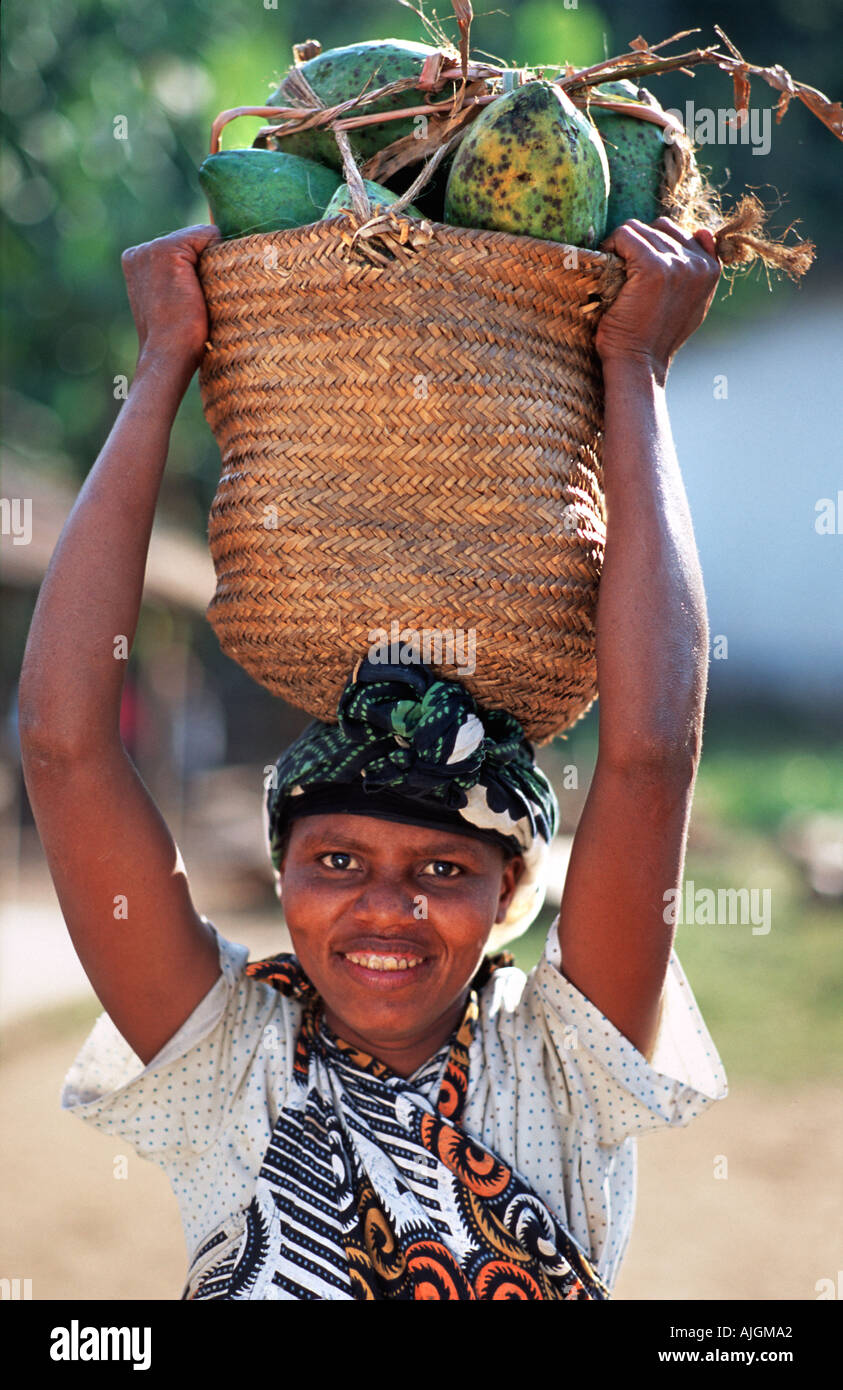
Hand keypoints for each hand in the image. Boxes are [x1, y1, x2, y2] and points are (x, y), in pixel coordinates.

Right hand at [121, 224, 220, 377]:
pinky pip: (208, 235)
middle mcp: (140, 251)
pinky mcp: (168, 250)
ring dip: (209, 263)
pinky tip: (204, 284)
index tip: (188, 300)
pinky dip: (216, 254)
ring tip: (196, 296)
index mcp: (136, 262)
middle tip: (193, 301)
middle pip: (192, 242)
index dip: (196, 270)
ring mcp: (152, 248)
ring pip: (200, 239)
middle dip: (202, 265)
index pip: (182, 248)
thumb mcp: (173, 302)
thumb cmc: (176, 339)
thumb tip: (214, 259)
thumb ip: (181, 278)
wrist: (167, 355)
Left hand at [595, 218, 720, 383]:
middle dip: (637, 244)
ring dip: (622, 246)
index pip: (677, 232)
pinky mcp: (654, 267)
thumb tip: (703, 232)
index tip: (638, 271)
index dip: (652, 246)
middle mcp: (698, 264)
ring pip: (639, 229)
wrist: (640, 363)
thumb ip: (699, 271)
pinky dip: (611, 246)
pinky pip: (625, 235)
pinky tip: (608, 267)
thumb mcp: (691, 305)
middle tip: (623, 271)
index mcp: (711, 269)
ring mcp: (677, 264)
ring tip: (615, 272)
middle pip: (659, 227)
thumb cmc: (656, 339)